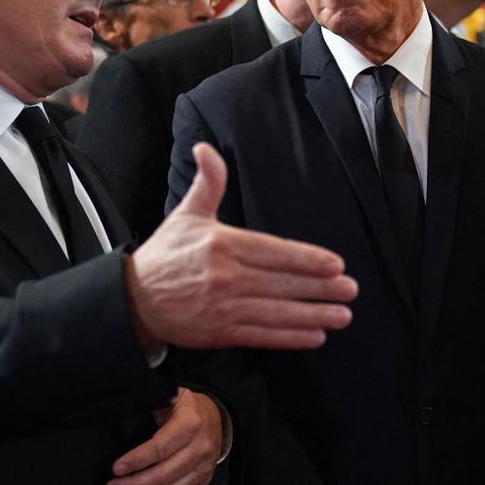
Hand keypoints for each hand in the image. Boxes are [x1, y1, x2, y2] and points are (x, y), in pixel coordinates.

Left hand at [106, 388, 220, 484]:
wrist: (215, 416)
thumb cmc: (187, 408)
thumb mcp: (172, 396)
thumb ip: (153, 401)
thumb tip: (127, 405)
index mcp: (190, 423)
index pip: (161, 447)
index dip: (137, 459)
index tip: (117, 468)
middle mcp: (200, 446)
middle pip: (165, 474)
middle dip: (135, 484)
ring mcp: (204, 465)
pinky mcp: (204, 479)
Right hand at [126, 143, 356, 349]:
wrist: (133, 300)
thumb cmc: (166, 254)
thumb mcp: (187, 214)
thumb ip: (208, 183)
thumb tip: (205, 148)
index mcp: (222, 244)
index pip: (274, 251)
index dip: (306, 259)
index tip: (335, 264)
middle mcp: (225, 276)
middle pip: (281, 282)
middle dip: (320, 288)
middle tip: (350, 289)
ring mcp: (223, 307)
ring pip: (276, 311)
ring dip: (313, 314)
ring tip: (343, 315)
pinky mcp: (219, 332)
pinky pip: (262, 334)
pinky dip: (289, 336)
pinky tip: (315, 335)